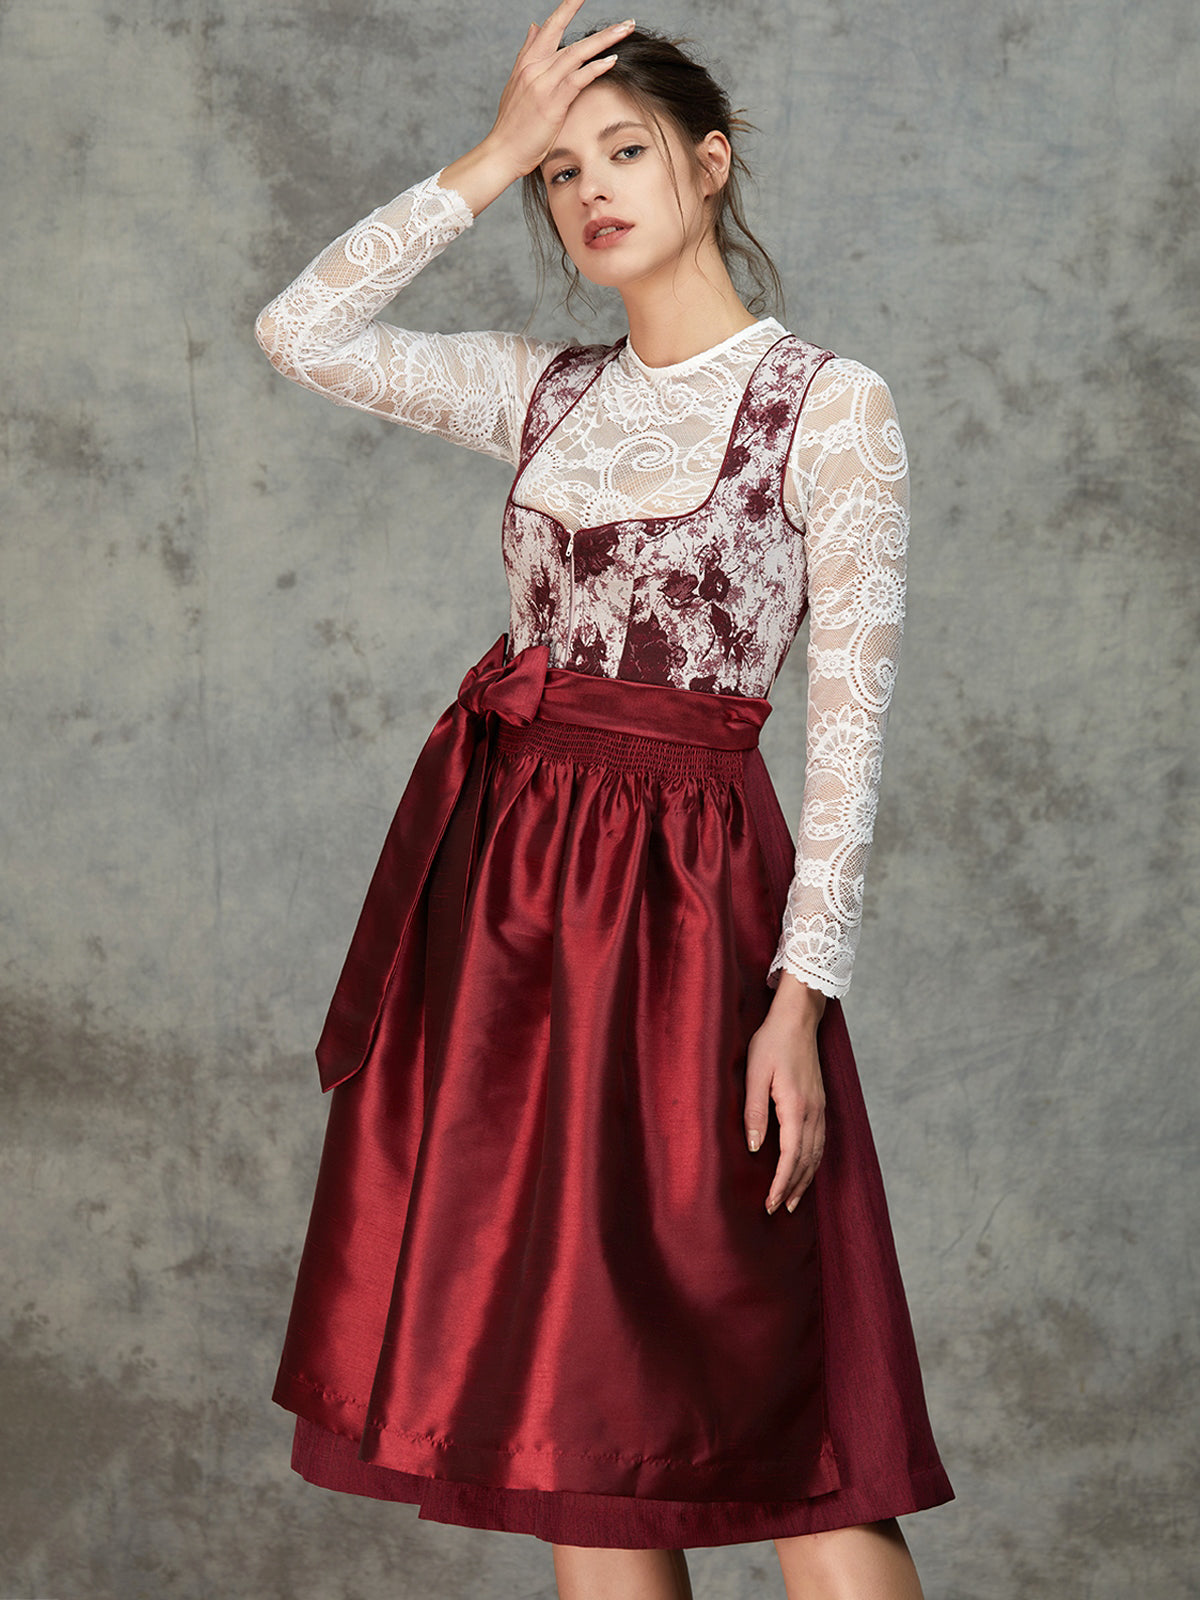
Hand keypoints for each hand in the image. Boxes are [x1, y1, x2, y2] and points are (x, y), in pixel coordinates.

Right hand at [484, 1, 635, 177]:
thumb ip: (528, 55)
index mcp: (526, 63)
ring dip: (605, 39)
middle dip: (581, 10)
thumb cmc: (513, 126)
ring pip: (576, 52)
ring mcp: (542, 84)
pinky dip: (596, 68)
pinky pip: (578, 79)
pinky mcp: (552, 102)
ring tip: (626, 28)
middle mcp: (533, 68)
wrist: (502, 152)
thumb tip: (534, 26)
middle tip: (612, 8)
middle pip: (561, 30)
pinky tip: (612, 59)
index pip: (548, 27)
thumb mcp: (517, 85)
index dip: (565, 8)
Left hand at [744, 976, 826, 1213]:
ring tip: (792, 1200)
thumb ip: (754, 1111)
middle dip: (792, 1188)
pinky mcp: (819, 1103)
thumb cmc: (772, 1043)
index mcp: (796, 1106)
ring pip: (817, 1154)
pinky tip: (805, 1170)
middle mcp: (813, 1112)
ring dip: (805, 1179)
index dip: (781, 1183)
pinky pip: (820, 1142)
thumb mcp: (755, 1073)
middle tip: (778, 1210)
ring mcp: (820, 1108)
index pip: (791, 1156)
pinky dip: (813, 1162)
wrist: (798, 1019)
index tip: (770, 1203)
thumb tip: (756, 1148)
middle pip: (807, 1161)